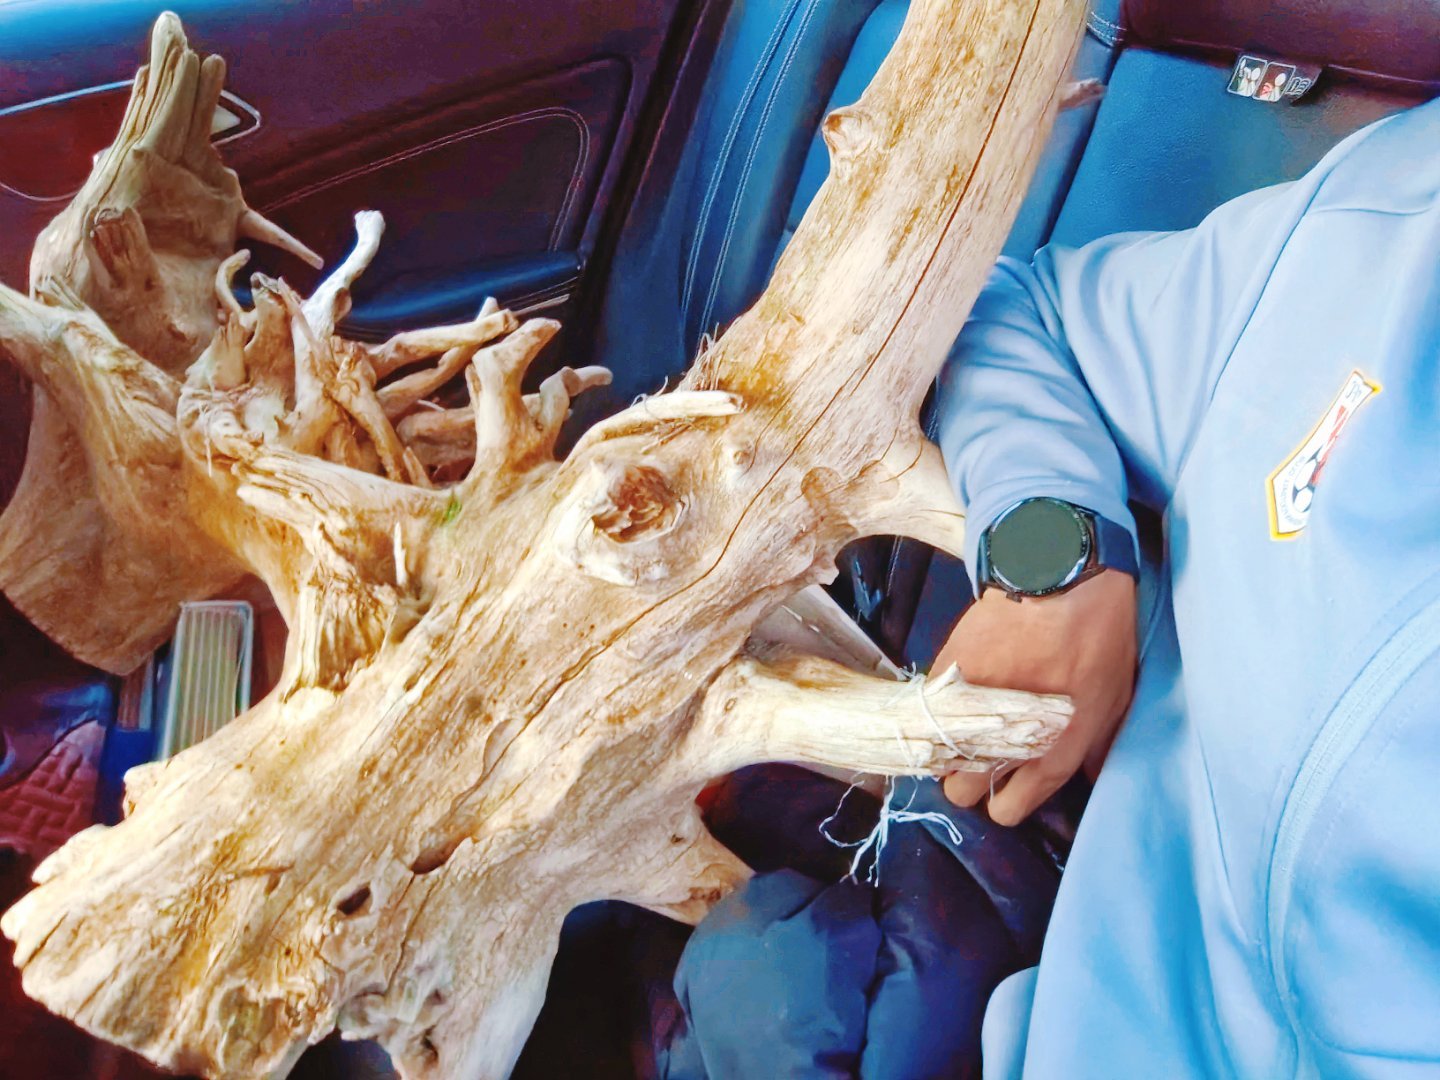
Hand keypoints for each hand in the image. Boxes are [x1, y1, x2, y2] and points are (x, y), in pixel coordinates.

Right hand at [937, 570, 1136, 824]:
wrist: (1058, 575)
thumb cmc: (1099, 634)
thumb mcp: (1116, 694)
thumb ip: (1099, 743)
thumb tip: (1089, 777)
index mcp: (1055, 749)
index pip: (1012, 806)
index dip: (1005, 807)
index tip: (1004, 798)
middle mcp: (1008, 737)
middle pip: (964, 789)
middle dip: (970, 780)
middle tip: (982, 758)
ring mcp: (972, 706)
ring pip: (939, 755)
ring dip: (948, 750)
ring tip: (963, 732)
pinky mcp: (947, 675)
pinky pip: (931, 711)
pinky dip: (938, 710)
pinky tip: (954, 698)